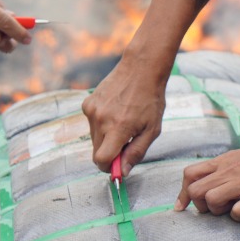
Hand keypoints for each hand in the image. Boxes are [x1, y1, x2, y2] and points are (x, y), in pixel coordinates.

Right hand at [81, 59, 167, 173]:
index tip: (117, 166)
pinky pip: (92, 124)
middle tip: (125, 142)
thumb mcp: (152, 129)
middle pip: (96, 152)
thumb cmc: (150, 99)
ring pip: (94, 138)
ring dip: (105, 138)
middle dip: (109, 153)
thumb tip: (122, 171)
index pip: (101, 160)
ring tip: (122, 121)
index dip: (108, 167)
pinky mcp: (87, 104)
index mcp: (118, 128)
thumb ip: (136, 152)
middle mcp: (101, 120)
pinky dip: (101, 124)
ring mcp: (92, 111)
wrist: (140, 69)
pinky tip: (114, 112)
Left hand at [174, 131, 239, 220]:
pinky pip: (238, 212)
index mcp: (225, 161)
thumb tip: (218, 184)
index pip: (189, 174)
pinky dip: (239, 218)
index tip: (183, 207)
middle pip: (195, 190)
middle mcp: (230, 170)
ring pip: (211, 200)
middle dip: (199, 205)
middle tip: (215, 209)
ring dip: (218, 212)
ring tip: (232, 210)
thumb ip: (229, 168)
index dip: (182, 193)